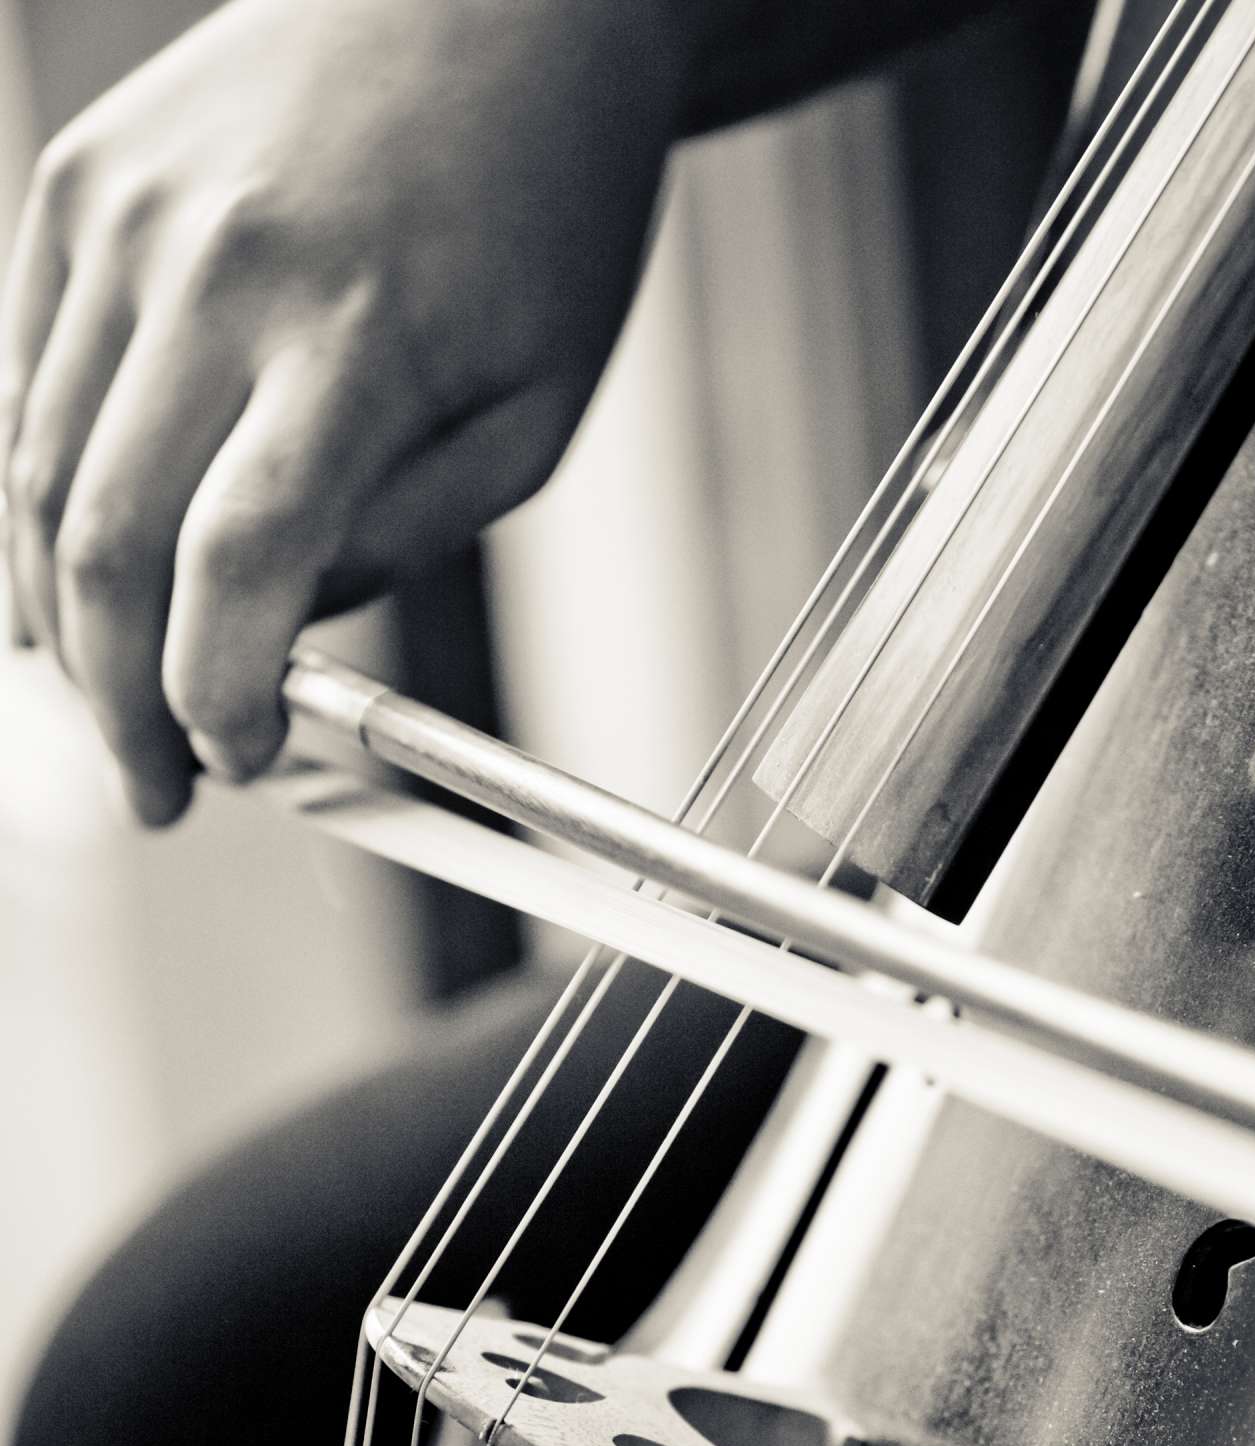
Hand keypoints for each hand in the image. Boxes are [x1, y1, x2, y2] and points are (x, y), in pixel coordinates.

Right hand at [0, 0, 681, 821]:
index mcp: (354, 338)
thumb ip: (403, 540)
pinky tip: (82, 578)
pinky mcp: (79, 183)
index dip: (215, 694)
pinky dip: (36, 501)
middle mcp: (214, 271)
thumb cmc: (536, 211)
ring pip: (33, 473)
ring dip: (60, 619)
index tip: (233, 762)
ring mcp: (125, 216)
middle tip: (157, 785)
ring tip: (114, 698)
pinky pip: (22, 382)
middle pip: (102, 540)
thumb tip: (273, 639)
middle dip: (116, 698)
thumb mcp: (533, 414)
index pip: (237, 564)